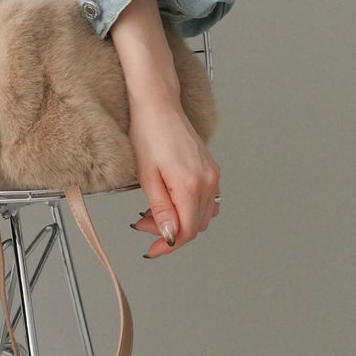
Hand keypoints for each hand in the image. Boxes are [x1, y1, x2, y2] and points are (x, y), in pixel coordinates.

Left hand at [126, 89, 220, 257]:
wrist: (159, 105)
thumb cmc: (148, 133)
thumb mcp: (146, 176)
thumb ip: (160, 209)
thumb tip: (169, 236)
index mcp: (190, 185)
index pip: (185, 231)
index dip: (167, 245)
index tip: (151, 250)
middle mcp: (208, 181)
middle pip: (195, 226)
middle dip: (169, 232)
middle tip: (143, 223)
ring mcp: (212, 174)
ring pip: (202, 215)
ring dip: (179, 221)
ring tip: (152, 212)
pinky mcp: (211, 169)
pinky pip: (206, 200)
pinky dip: (189, 208)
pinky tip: (169, 201)